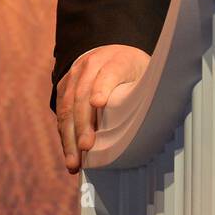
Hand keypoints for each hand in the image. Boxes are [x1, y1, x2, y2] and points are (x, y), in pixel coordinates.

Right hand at [56, 44, 149, 173]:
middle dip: (83, 124)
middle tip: (86, 146)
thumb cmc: (134, 71)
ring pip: (66, 107)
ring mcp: (74, 75)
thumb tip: (153, 118)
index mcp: (116, 60)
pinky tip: (70, 153)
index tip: (98, 103)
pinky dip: (65, 135)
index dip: (102, 88)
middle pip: (82, 95)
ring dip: (69, 137)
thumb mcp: (146, 74)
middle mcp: (91, 65)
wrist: (113, 52)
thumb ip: (145, 90)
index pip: (108, 74)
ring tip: (74, 161)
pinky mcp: (63, 86)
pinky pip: (61, 113)